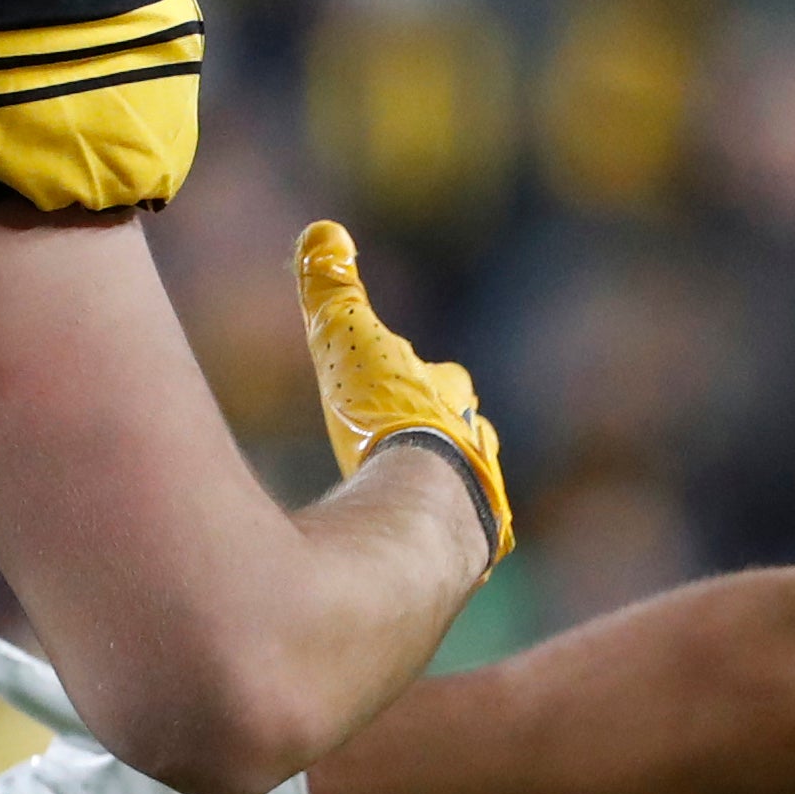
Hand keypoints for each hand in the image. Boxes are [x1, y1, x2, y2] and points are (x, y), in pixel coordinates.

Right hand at [294, 221, 509, 564]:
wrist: (425, 515)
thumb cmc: (387, 420)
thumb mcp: (349, 344)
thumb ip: (333, 290)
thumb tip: (321, 232)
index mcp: (446, 400)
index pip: (441, 381)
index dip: (424, 380)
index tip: (410, 381)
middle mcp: (471, 448)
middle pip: (460, 436)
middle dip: (439, 438)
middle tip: (414, 448)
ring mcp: (473, 505)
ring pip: (461, 493)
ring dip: (438, 495)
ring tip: (411, 510)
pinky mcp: (463, 557)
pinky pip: (449, 548)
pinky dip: (429, 547)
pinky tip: (407, 561)